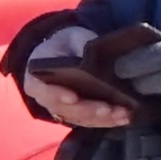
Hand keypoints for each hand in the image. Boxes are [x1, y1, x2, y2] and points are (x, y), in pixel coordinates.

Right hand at [17, 23, 135, 128]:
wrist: (66, 54)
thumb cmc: (66, 45)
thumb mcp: (70, 37)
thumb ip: (79, 43)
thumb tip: (92, 52)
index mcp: (36, 78)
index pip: (41, 90)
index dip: (56, 95)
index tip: (73, 97)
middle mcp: (46, 99)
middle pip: (64, 109)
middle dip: (87, 110)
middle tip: (107, 109)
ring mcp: (63, 110)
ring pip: (80, 119)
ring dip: (102, 119)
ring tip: (122, 114)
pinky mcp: (78, 116)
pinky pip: (92, 122)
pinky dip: (108, 121)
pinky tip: (124, 117)